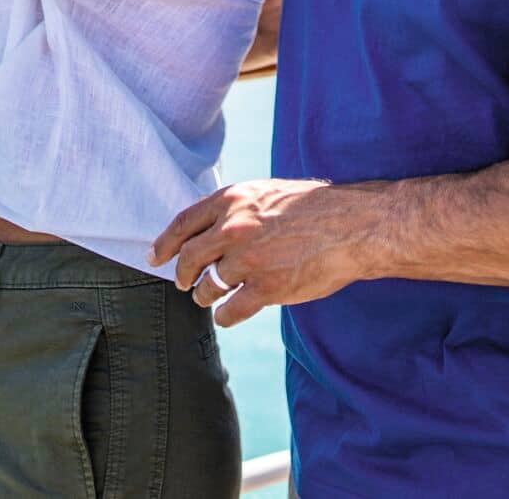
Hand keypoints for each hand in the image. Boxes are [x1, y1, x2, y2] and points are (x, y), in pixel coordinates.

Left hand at [149, 178, 380, 327]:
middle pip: (189, 258)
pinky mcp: (267, 289)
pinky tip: (230, 314)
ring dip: (205, 295)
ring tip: (210, 297)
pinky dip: (225, 315)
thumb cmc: (316, 208)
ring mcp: (249, 260)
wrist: (353, 225)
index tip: (155, 257)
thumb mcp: (267, 193)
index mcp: (233, 201)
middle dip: (183, 275)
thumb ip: (237, 209)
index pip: (183, 224)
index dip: (164, 243)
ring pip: (208, 287)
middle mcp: (234, 229)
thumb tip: (212, 228)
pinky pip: (230, 311)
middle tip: (184, 283)